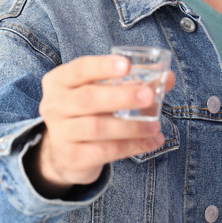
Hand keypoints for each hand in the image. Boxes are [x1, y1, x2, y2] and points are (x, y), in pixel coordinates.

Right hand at [24, 55, 175, 197]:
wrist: (66, 151)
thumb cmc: (89, 111)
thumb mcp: (103, 91)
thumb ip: (134, 82)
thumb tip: (167, 76)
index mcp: (59, 81)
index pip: (79, 69)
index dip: (102, 66)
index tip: (127, 65)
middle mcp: (54, 106)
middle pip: (88, 99)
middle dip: (121, 97)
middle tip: (149, 95)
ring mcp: (61, 133)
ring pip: (98, 128)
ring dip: (131, 126)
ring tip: (155, 126)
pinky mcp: (73, 157)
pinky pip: (105, 151)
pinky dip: (132, 146)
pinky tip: (151, 142)